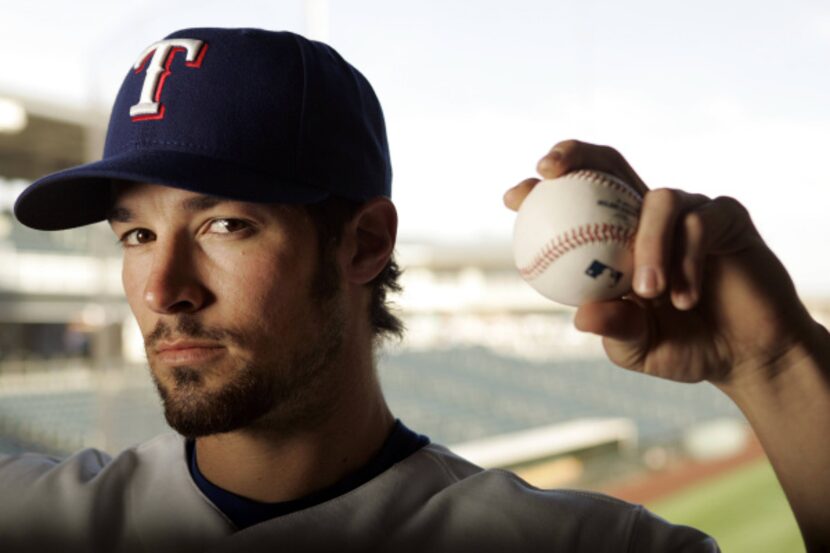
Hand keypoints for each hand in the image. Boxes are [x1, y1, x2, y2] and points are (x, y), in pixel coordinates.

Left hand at [504, 139, 818, 386]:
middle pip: (609, 164)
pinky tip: (684, 297)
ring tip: (649, 293)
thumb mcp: (637, 346)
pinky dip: (686, 258)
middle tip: (548, 168)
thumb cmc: (685, 348)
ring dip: (648, 245)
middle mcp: (647, 217)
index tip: (513, 196)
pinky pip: (698, 222)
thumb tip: (580, 317)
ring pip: (658, 201)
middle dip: (576, 154)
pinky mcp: (726, 216)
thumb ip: (613, 328)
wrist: (747, 358)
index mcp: (616, 240)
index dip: (543, 189)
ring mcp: (688, 212)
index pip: (577, 200)